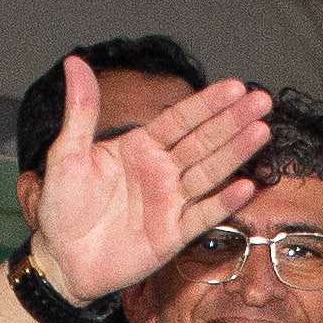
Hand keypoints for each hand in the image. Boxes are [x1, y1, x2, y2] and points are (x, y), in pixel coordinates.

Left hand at [27, 57, 269, 306]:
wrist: (60, 260)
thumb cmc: (62, 207)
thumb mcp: (67, 154)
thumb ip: (80, 110)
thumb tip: (75, 62)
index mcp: (140, 147)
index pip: (180, 120)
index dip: (207, 103)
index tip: (235, 86)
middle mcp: (161, 171)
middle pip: (203, 142)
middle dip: (233, 121)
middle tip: (262, 100)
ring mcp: (170, 203)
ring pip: (209, 173)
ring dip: (236, 153)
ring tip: (261, 132)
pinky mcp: (173, 235)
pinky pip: (202, 216)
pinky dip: (224, 203)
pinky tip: (246, 186)